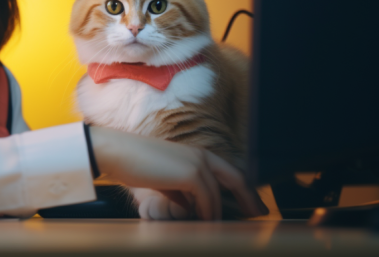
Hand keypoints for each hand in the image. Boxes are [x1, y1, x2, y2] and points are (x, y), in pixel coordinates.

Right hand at [88, 126, 267, 219]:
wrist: (118, 152)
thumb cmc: (135, 164)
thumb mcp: (163, 179)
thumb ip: (180, 190)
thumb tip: (190, 207)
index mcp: (195, 154)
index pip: (228, 172)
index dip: (243, 188)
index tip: (252, 203)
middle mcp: (201, 156)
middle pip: (236, 178)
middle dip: (250, 197)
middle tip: (260, 213)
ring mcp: (197, 163)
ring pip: (218, 193)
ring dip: (219, 212)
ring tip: (221, 227)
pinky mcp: (191, 173)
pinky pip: (207, 199)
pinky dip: (207, 212)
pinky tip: (203, 221)